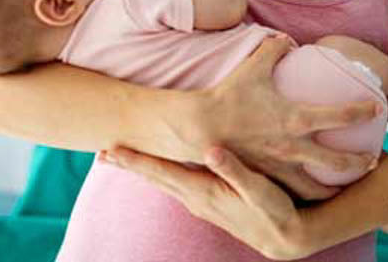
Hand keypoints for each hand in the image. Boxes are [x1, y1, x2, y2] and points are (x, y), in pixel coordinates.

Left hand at [100, 146, 309, 259]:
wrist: (284, 238)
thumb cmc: (274, 210)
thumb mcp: (258, 189)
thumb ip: (234, 170)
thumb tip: (211, 150)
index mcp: (203, 191)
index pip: (162, 172)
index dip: (137, 160)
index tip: (112, 150)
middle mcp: (195, 200)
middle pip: (156, 178)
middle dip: (130, 165)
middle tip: (103, 153)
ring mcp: (200, 204)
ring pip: (164, 183)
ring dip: (143, 171)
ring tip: (123, 160)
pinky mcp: (208, 204)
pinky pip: (175, 186)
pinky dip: (161, 175)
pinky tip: (160, 171)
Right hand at [202, 35, 380, 199]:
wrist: (198, 129)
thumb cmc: (227, 96)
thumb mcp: (253, 67)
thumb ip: (272, 50)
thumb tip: (284, 39)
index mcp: (296, 117)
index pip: (340, 115)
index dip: (362, 112)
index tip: (376, 109)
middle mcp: (293, 146)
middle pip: (337, 162)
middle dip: (359, 163)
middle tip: (373, 161)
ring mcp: (278, 167)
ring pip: (315, 187)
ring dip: (334, 189)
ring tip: (346, 188)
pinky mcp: (263, 179)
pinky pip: (288, 192)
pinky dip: (303, 195)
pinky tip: (309, 196)